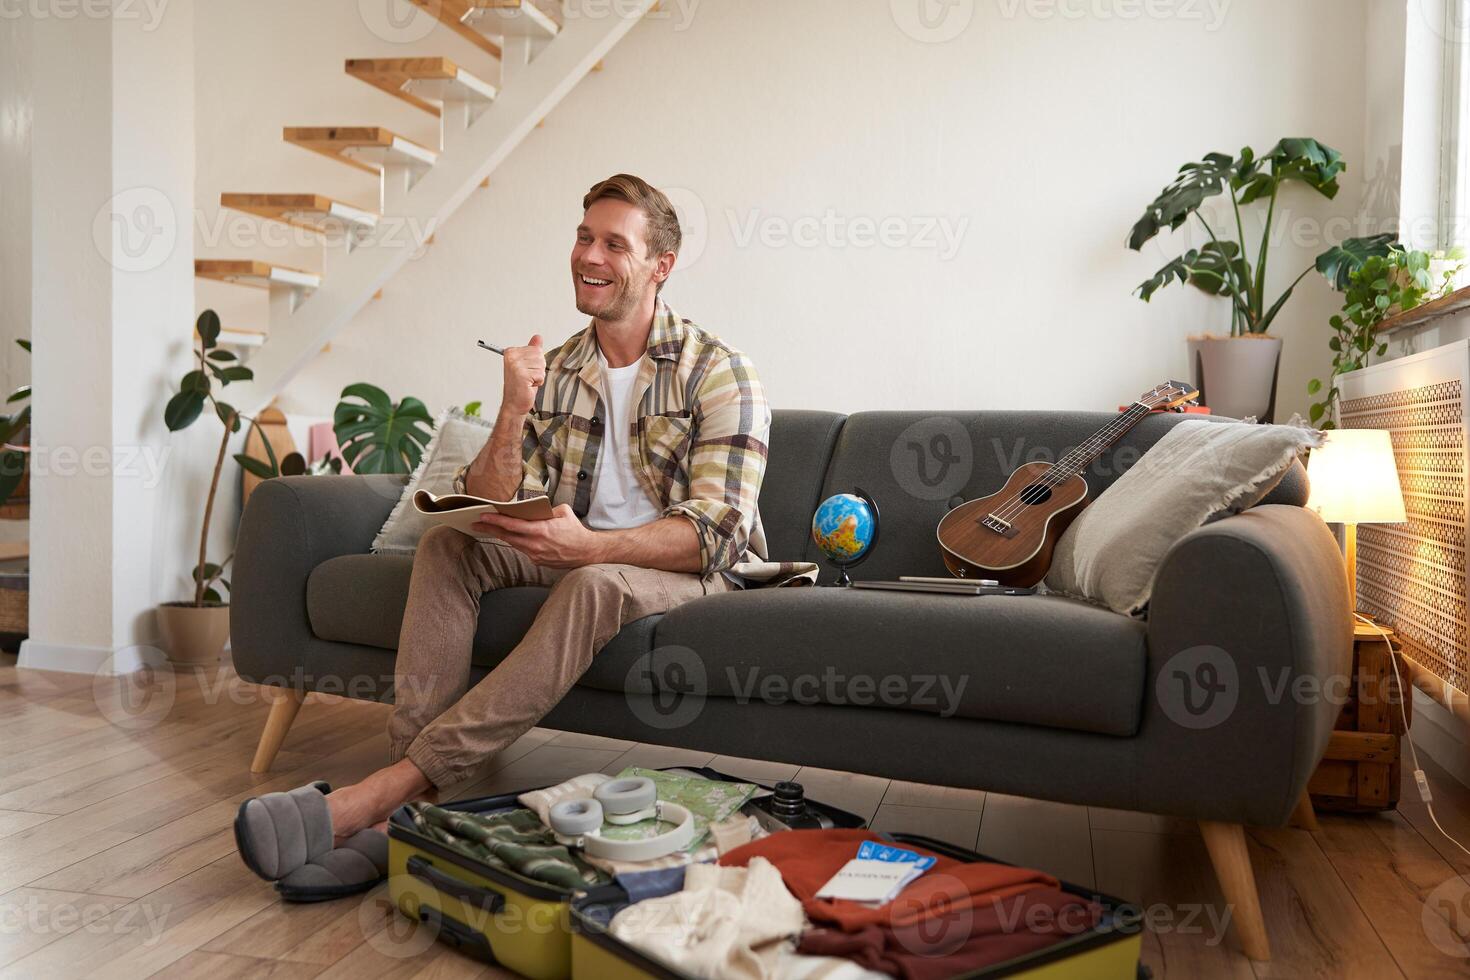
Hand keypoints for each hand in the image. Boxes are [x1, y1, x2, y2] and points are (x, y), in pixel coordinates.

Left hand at [472, 504, 603, 568]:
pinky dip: (515, 542)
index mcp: (541, 530)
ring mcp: (535, 554)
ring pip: (512, 543)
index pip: (512, 525)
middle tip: (475, 523)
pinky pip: (522, 549)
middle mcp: (536, 544)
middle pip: (507, 536)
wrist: (586, 552)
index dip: (495, 520)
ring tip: (487, 528)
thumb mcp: (563, 512)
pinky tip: (508, 537)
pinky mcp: (537, 561)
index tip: (482, 515)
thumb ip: (546, 509)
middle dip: (489, 528)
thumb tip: (533, 508)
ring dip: (500, 536)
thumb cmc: (575, 530)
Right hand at [499, 334, 544, 417]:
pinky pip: (541, 374)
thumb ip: (532, 350)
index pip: (536, 349)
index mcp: (511, 352)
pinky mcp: (522, 375)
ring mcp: (516, 366)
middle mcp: (511, 357)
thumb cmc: (521, 386)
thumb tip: (538, 337)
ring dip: (538, 376)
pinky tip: (528, 386)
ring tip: (528, 382)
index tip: (526, 370)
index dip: (535, 362)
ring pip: (541, 365)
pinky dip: (538, 382)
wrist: (514, 404)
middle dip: (538, 369)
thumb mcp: (527, 365)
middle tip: (528, 377)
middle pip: (540, 356)